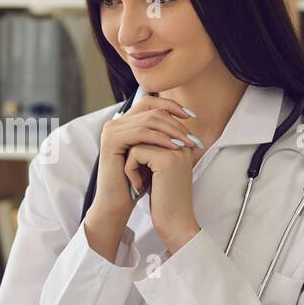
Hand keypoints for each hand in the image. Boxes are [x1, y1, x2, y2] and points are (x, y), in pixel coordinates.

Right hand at [83, 93, 198, 262]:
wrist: (118, 202)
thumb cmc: (139, 182)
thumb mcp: (155, 154)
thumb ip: (164, 135)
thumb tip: (187, 119)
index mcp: (125, 122)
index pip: (150, 101)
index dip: (172, 105)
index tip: (192, 116)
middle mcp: (116, 123)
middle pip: (151, 109)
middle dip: (176, 122)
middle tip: (192, 136)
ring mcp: (111, 130)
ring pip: (148, 120)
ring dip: (172, 131)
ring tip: (187, 143)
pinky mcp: (111, 140)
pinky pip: (140, 133)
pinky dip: (160, 139)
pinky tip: (174, 147)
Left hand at [124, 142, 199, 252]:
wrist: (176, 223)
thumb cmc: (165, 200)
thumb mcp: (158, 170)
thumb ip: (152, 150)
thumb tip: (132, 134)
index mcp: (183, 144)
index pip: (152, 129)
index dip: (139, 148)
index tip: (139, 170)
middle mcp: (182, 143)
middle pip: (145, 131)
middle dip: (134, 153)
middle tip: (135, 175)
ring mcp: (175, 150)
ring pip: (138, 141)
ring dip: (131, 162)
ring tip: (139, 181)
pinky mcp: (165, 160)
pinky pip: (135, 153)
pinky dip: (130, 169)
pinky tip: (139, 186)